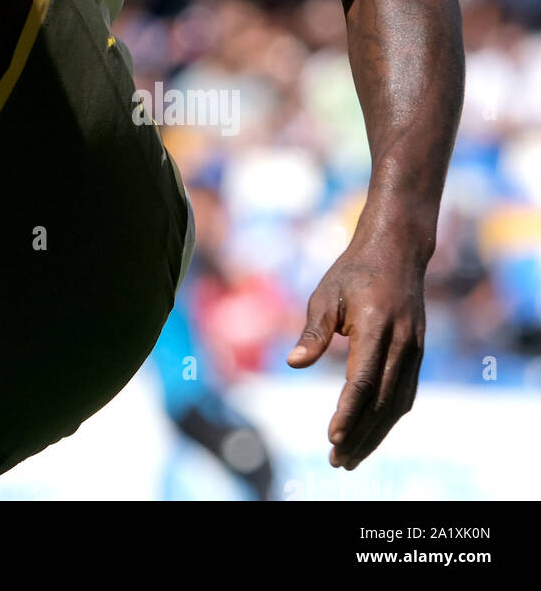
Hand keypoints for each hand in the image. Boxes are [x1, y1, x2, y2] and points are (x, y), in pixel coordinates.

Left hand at [286, 232, 426, 469]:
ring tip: (352, 456)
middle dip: (360, 434)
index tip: (332, 437)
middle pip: (381, 401)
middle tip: (338, 461)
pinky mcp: (418, 352)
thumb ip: (313, 331)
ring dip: (375, 433)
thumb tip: (294, 363)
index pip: (361, 380)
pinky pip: (405, 393)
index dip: (348, 411)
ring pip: (396, 403)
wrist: (397, 250)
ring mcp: (414, 349)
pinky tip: (372, 431)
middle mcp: (401, 343)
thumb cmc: (353, 271)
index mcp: (374, 326)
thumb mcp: (326, 294)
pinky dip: (389, 417)